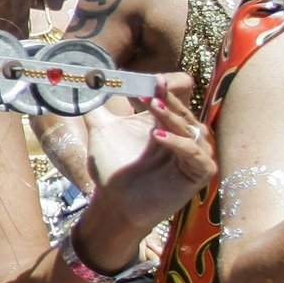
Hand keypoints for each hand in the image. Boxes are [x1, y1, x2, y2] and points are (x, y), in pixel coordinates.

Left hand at [78, 78, 215, 246]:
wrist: (115, 203)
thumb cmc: (112, 170)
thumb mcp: (101, 132)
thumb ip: (94, 107)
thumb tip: (83, 82)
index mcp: (165, 124)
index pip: (172, 99)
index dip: (162, 88)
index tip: (147, 79)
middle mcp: (184, 136)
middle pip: (182, 110)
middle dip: (166, 98)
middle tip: (150, 89)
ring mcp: (195, 154)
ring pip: (190, 128)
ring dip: (172, 116)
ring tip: (153, 106)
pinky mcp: (200, 173)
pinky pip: (196, 153)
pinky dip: (179, 143)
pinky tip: (157, 136)